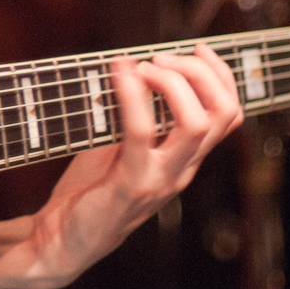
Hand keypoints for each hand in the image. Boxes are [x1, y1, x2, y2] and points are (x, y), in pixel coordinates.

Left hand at [18, 44, 242, 288]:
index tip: (196, 48)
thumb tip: (133, 69)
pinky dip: (132, 95)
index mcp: (184, 160)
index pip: (228, 114)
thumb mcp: (120, 147)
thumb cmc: (90, 190)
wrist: (61, 240)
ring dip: (172, 83)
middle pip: (222, 114)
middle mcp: (181, 170)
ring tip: (142, 68)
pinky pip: (141, 132)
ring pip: (196, 124)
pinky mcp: (130, 184)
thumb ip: (135, 116)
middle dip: (199, 73)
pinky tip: (117, 74)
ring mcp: (160, 179)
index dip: (220, 75)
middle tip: (160, 58)